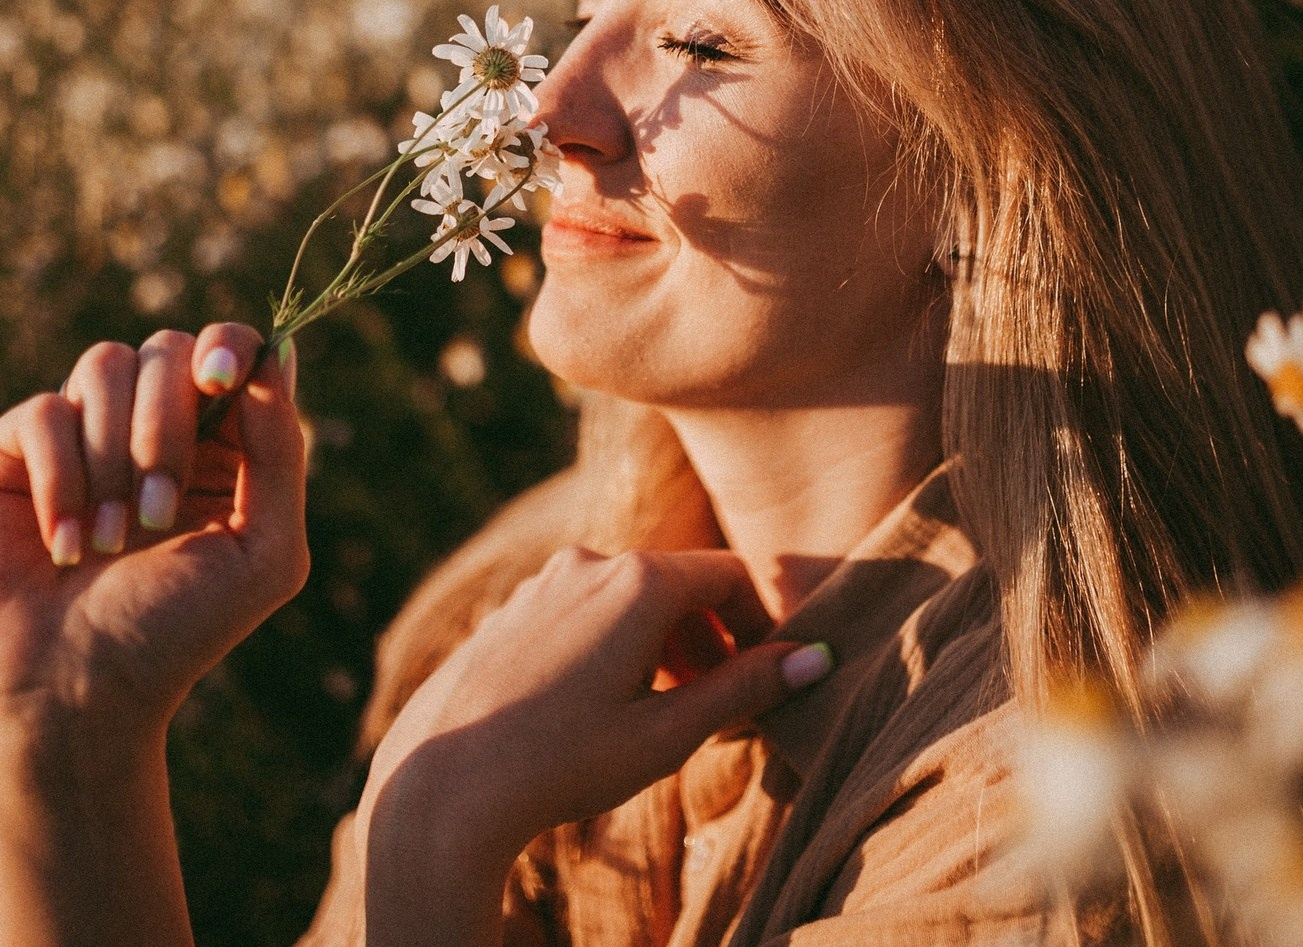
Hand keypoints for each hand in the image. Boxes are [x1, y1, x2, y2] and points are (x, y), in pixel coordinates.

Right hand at [0, 324, 308, 743]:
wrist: (74, 696)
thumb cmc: (176, 630)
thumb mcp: (263, 552)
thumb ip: (281, 453)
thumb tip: (278, 357)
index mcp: (224, 441)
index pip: (232, 347)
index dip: (230, 345)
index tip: (221, 378)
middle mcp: (155, 425)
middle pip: (168, 349)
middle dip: (166, 427)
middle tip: (156, 515)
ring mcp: (85, 433)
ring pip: (104, 364)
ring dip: (112, 457)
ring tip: (110, 540)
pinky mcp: (16, 453)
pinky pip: (41, 411)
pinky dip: (59, 477)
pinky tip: (65, 543)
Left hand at [356, 545, 832, 946]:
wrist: (440, 783)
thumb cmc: (562, 761)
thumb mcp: (668, 733)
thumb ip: (746, 688)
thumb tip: (818, 659)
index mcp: (640, 581)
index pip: (729, 575)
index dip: (759, 623)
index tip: (767, 675)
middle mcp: (592, 563)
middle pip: (679, 585)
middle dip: (712, 640)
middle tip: (724, 707)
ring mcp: (545, 582)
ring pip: (629, 599)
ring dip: (663, 645)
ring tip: (667, 712)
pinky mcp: (512, 608)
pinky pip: (584, 610)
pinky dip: (615, 644)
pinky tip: (604, 707)